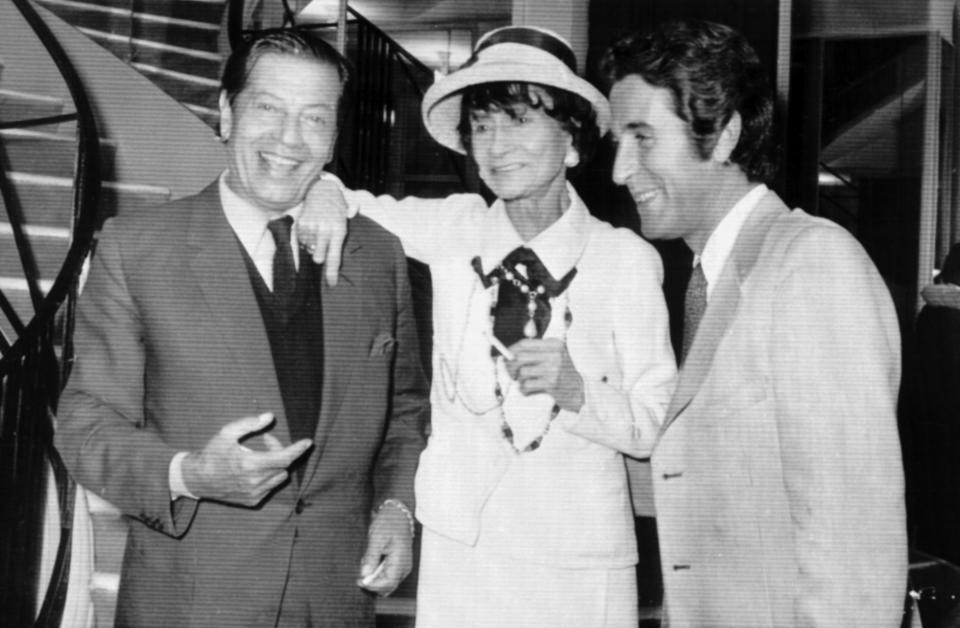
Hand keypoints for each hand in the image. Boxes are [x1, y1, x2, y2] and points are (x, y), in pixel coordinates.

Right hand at [181, 412, 311, 506]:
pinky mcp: (253, 501)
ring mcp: (254, 494)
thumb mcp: (226, 433)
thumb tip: (270, 417)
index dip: (298, 449)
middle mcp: (254, 482)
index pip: (284, 457)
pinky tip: (253, 470)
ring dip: (275, 464)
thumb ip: (249, 424)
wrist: (197, 479)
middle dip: (280, 450)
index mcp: (249, 464)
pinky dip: (268, 476)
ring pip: (279, 477)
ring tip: (258, 456)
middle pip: (283, 465)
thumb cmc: (212, 453)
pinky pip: (271, 487)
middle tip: (267, 439)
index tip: (308, 442)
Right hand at [299, 177, 348, 285]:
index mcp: (339, 230)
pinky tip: (312, 227)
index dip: (332, 273)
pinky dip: (306, 237)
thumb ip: (353, 213)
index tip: (331, 284)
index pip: (334, 257)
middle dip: (320, 256)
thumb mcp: (348, 212)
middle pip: (319, 258)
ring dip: (313, 245)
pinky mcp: (301, 224)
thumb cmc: (337, 206)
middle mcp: (325, 230)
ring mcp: (312, 227)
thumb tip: (353, 213)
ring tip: (319, 231)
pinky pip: (302, 240)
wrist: (320, 189)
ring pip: (310, 249)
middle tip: (323, 246)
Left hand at [357, 504, 413, 595]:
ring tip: (366, 568)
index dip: (373, 586)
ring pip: (388, 584)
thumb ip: (371, 557)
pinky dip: (379, 576)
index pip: (388, 583)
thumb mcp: (376, 538)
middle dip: (373, 585)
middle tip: (359, 577)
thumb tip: (365, 574)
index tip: (360, 581)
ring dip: (375, 581)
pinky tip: (371, 566)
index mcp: (401, 560)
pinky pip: (389, 577)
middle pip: (388, 587)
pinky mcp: (399, 565)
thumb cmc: (388, 522)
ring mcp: (403, 567)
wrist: (397, 513)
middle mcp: (404, 567)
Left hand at [505, 338, 583, 411]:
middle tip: (512, 374)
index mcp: (554, 344)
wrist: (580, 391)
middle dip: (511, 367)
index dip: (511, 350)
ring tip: (525, 384)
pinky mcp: (552, 383)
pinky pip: (526, 385)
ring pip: (522, 372)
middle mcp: (555, 353)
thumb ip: (534, 353)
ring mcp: (554, 368)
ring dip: (519, 381)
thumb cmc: (561, 373)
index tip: (506, 357)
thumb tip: (507, 355)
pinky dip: (523, 390)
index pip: (525, 343)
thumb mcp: (553, 356)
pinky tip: (529, 391)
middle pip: (520, 357)